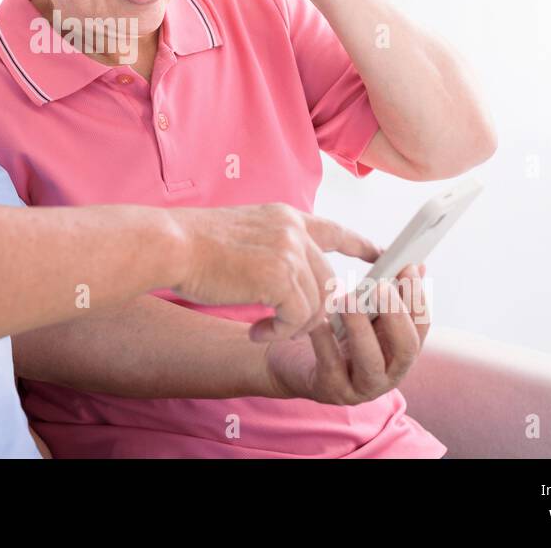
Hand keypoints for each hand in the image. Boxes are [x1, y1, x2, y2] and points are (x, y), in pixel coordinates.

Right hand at [170, 204, 382, 338]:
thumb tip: (287, 278)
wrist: (171, 244)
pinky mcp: (280, 276)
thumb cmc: (193, 245)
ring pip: (318, 303)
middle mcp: (293, 230)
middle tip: (287, 327)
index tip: (380, 256)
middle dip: (314, 312)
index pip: (334, 230)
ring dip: (293, 325)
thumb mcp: (243, 234)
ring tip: (263, 331)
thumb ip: (271, 249)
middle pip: (327, 281)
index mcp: (285, 217)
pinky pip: (299, 317)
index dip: (360, 245)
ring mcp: (289, 251)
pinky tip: (256, 333)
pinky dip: (280, 332)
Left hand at [263, 263, 430, 405]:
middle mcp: (388, 373)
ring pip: (371, 363)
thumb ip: (386, 295)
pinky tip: (318, 320)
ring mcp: (361, 387)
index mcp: (399, 351)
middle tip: (380, 287)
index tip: (408, 267)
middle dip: (396, 316)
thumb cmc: (335, 333)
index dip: (417, 297)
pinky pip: (331, 366)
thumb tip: (415, 266)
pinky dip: (325, 341)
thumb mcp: (364, 314)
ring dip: (361, 329)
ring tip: (348, 301)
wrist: (292, 360)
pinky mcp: (332, 390)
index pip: (421, 327)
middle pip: (406, 349)